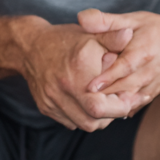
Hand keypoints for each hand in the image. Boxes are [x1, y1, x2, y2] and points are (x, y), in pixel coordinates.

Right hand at [14, 18, 136, 129]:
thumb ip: (112, 37)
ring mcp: (52, 100)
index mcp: (78, 70)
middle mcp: (63, 88)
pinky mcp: (45, 107)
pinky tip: (88, 103)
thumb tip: (129, 34)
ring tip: (106, 103)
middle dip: (112, 114)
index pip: (103, 105)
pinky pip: (70, 122)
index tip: (130, 97)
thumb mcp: (91, 34)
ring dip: (98, 119)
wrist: (29, 46)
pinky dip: (83, 117)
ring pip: (83, 124)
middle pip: (94, 120)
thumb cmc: (64, 40)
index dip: (121, 105)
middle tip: (120, 102)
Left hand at [78, 8, 159, 111]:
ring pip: (129, 100)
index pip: (123, 67)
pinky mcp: (151, 94)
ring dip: (111, 105)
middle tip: (82, 99)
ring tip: (91, 108)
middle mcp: (148, 72)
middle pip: (124, 88)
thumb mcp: (132, 20)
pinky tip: (105, 111)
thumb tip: (82, 19)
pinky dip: (120, 109)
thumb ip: (106, 21)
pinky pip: (134, 105)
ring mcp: (151, 86)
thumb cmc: (157, 29)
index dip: (107, 78)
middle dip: (104, 95)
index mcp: (143, 52)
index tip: (90, 86)